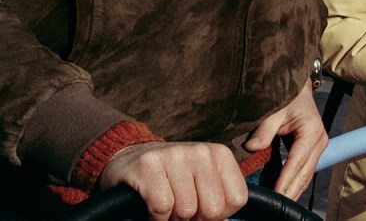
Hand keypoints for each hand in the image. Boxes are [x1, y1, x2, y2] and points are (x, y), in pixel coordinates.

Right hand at [97, 142, 245, 220]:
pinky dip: (156, 217)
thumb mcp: (202, 183)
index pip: (237, 199)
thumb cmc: (172, 178)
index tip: (202, 208)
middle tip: (181, 209)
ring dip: (173, 218)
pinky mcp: (148, 165)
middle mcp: (201, 151)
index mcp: (220, 154)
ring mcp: (174, 155)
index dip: (219, 214)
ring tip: (166, 205)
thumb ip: (219, 200)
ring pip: (186, 210)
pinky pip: (162, 207)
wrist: (129, 159)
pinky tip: (151, 208)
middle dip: (195, 219)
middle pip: (213, 209)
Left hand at [242, 81, 327, 198]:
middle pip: (305, 173)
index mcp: (311, 131)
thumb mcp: (274, 109)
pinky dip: (294, 183)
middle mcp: (319, 140)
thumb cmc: (287, 96)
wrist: (297, 88)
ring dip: (294, 190)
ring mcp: (318, 146)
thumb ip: (264, 129)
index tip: (276, 195)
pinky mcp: (312, 150)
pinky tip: (284, 194)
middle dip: (291, 191)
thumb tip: (252, 148)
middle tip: (277, 208)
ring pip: (306, 175)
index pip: (297, 161)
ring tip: (280, 205)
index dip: (286, 179)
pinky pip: (303, 171)